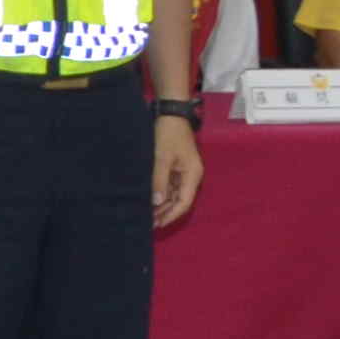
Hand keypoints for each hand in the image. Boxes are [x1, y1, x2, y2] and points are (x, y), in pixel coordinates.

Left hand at [153, 113, 203, 228]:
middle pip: (179, 200)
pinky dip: (160, 193)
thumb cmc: (168, 134)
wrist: (170, 114)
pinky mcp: (174, 166)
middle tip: (148, 223)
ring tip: (147, 215)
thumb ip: (159, 180)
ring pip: (173, 194)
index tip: (158, 224)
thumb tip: (157, 202)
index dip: (171, 215)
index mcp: (192, 175)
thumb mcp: (161, 157)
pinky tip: (149, 200)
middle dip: (165, 212)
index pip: (184, 202)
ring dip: (162, 205)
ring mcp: (183, 171)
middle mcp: (190, 176)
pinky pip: (169, 185)